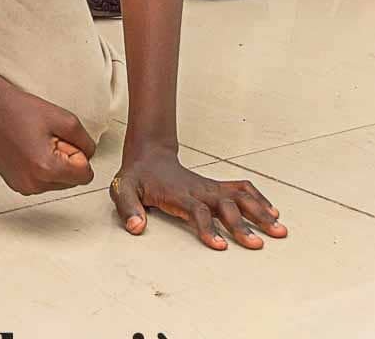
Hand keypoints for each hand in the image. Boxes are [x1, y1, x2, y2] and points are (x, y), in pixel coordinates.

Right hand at [0, 85, 95, 195]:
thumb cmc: (20, 110)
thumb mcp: (64, 119)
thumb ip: (86, 142)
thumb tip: (89, 156)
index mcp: (46, 169)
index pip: (85, 175)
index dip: (78, 154)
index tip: (62, 139)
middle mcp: (33, 184)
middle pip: (72, 181)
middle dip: (67, 161)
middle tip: (48, 138)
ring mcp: (22, 187)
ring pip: (57, 183)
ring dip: (54, 165)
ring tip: (36, 142)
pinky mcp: (15, 185)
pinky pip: (42, 182)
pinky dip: (41, 168)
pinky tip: (28, 149)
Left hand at [110, 145, 287, 249]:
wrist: (148, 155)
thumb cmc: (137, 177)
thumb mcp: (121, 190)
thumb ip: (128, 208)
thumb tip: (137, 227)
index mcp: (178, 194)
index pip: (197, 211)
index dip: (208, 228)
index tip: (221, 246)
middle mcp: (198, 190)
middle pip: (225, 205)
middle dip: (242, 225)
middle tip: (258, 244)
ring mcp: (209, 187)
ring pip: (239, 196)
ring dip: (259, 211)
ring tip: (279, 229)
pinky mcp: (215, 186)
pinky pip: (241, 188)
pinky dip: (258, 198)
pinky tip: (272, 212)